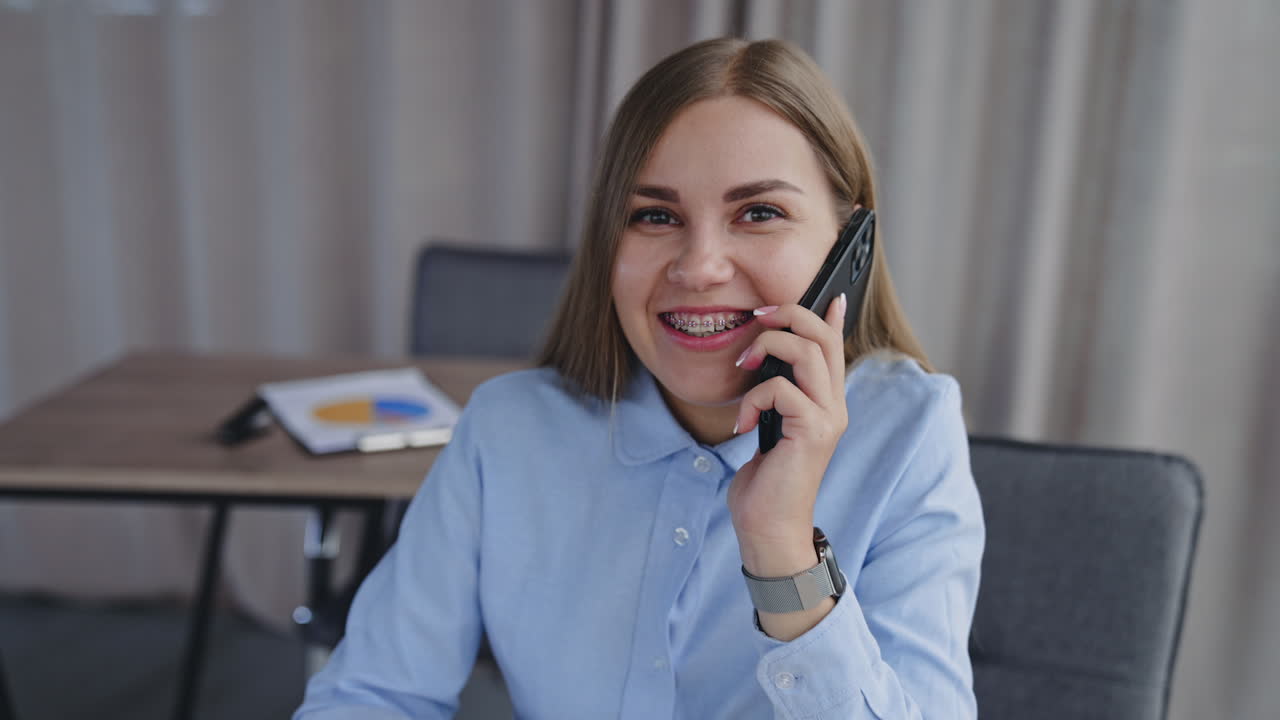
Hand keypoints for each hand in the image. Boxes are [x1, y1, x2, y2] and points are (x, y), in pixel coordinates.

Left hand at [728, 294, 848, 576]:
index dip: (831, 314)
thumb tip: (769, 361)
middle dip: (787, 314)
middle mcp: (835, 405)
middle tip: (755, 317)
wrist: (769, 527)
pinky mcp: (813, 431)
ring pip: (805, 351)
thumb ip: (777, 394)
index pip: (836, 344)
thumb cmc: (766, 481)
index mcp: (826, 401)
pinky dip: (751, 399)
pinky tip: (742, 424)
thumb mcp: (770, 426)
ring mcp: (827, 417)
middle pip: (822, 335)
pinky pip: (780, 388)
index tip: (829, 291)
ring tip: (743, 363)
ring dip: (766, 346)